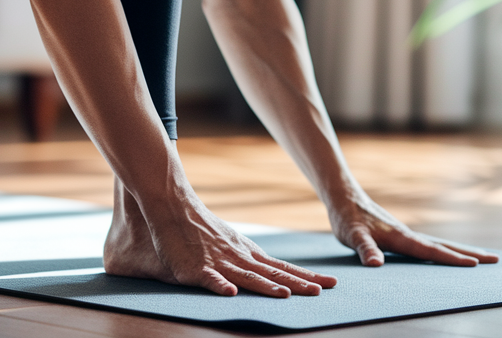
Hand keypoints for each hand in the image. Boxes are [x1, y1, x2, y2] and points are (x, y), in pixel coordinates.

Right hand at [105, 189, 337, 297]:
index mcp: (248, 253)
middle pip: (272, 273)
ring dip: (266, 286)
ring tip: (286, 295)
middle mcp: (239, 258)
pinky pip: (210, 278)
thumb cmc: (200, 228)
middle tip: (322, 291)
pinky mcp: (195, 268)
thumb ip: (246, 258)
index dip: (305, 277)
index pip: (282, 267)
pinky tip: (231, 293)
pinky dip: (220, 285)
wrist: (173, 206)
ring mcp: (218, 262)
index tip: (328, 284)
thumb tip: (268, 272)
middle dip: (298, 283)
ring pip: (247, 276)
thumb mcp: (230, 242)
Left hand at [328, 194, 498, 266]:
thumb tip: (376, 264)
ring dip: (462, 250)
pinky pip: (431, 244)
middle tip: (496, 259)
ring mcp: (408, 234)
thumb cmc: (348, 219)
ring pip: (441, 243)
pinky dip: (446, 249)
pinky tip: (449, 253)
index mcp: (401, 238)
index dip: (452, 258)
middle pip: (445, 245)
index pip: (431, 251)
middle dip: (470, 253)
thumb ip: (365, 249)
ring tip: (483, 257)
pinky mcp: (402, 235)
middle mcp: (409, 235)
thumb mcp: (353, 236)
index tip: (474, 264)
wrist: (345, 198)